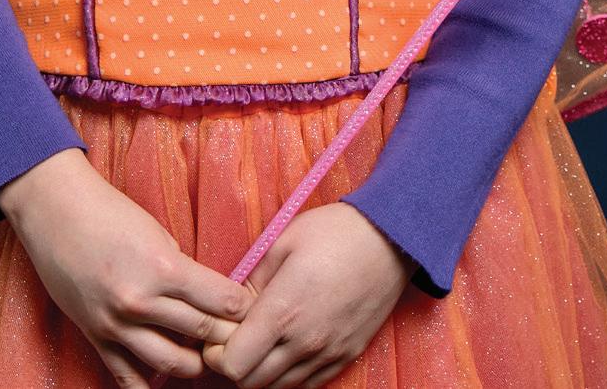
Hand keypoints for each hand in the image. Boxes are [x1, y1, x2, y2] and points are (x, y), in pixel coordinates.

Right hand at [0, 150, 257, 386]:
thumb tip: (207, 298)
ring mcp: (117, 325)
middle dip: (225, 337)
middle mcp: (142, 301)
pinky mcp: (97, 337)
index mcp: (163, 267)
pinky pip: (129, 378)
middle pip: (202, 334)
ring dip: (194, 362)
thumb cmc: (109, 213)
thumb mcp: (157, 233)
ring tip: (204, 353)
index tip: (251, 310)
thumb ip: (181, 270)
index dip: (241, 309)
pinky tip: (166, 377)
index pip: (221, 301)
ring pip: (173, 364)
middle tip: (237, 336)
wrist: (56, 212)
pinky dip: (152, 383)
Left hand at [199, 203, 413, 387]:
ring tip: (259, 340)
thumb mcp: (281, 242)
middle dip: (234, 365)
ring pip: (278, 387)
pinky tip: (286, 346)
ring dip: (261, 371)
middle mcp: (304, 342)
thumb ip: (250, 281)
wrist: (390, 239)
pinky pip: (307, 384)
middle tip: (233, 337)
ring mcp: (328, 354)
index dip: (217, 353)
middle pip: (251, 383)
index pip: (233, 365)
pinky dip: (289, 374)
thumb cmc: (333, 232)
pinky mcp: (346, 356)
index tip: (216, 334)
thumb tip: (229, 308)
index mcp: (283, 311)